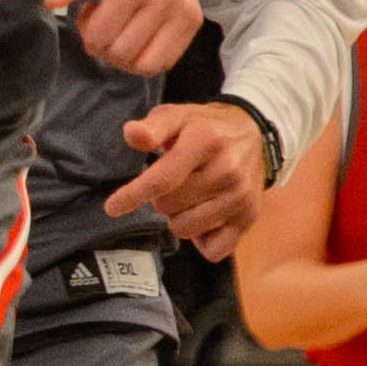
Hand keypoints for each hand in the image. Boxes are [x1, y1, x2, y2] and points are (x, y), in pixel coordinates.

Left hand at [47, 0, 200, 76]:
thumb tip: (51, 4)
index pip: (101, 37)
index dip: (85, 31)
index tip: (89, 10)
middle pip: (121, 54)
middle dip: (103, 45)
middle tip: (102, 21)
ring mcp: (184, 11)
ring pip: (146, 65)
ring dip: (125, 57)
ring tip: (120, 30)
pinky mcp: (194, 19)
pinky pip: (167, 61)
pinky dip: (147, 57)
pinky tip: (137, 34)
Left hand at [107, 100, 268, 258]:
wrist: (254, 134)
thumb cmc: (204, 128)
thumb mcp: (176, 116)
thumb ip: (152, 126)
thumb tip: (132, 134)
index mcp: (206, 142)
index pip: (162, 179)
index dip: (133, 195)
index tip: (112, 207)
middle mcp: (228, 171)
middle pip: (167, 207)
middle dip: (161, 198)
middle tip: (174, 182)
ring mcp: (241, 196)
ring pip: (185, 229)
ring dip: (179, 217)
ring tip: (190, 196)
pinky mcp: (250, 216)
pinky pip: (214, 249)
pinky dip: (203, 239)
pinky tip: (204, 216)